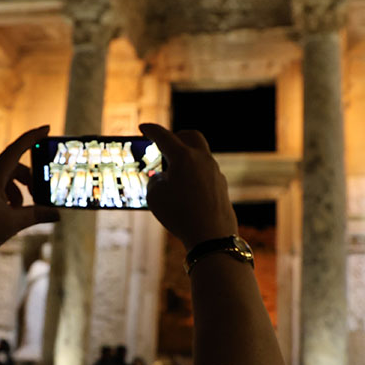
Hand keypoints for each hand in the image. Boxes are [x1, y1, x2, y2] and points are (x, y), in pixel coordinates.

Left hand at [0, 126, 57, 299]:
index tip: (46, 128)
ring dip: (16, 190)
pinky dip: (5, 195)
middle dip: (27, 179)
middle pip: (12, 167)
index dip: (32, 137)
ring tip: (20, 210)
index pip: (15, 150)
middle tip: (37, 194)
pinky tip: (8, 213)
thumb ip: (36, 215)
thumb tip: (57, 214)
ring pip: (3, 178)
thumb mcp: (12, 224)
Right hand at [138, 123, 237, 250]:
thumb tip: (164, 177)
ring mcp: (214, 172)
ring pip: (200, 155)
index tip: (143, 127)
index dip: (151, 130)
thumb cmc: (180, 215)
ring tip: (173, 174)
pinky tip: (186, 189)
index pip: (164, 136)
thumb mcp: (155, 196)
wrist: (211, 237)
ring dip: (186, 158)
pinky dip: (194, 173)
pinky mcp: (221, 185)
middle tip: (164, 146)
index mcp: (184, 157)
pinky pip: (205, 172)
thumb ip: (156, 181)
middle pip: (190, 136)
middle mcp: (202, 159)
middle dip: (176, 137)